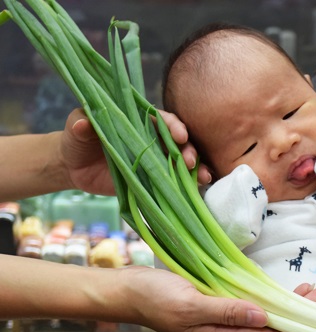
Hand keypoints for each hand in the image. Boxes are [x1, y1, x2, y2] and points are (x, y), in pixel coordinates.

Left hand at [59, 109, 211, 195]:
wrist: (74, 167)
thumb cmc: (77, 140)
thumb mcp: (76, 129)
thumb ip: (81, 123)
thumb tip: (83, 123)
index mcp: (138, 121)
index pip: (162, 120)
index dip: (173, 126)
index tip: (179, 135)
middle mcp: (152, 139)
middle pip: (178, 141)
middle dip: (189, 149)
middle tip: (190, 161)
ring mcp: (155, 160)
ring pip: (181, 161)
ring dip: (196, 167)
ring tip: (203, 177)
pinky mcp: (153, 180)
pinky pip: (173, 181)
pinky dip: (188, 185)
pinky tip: (199, 189)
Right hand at [121, 267, 315, 331]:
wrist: (129, 289)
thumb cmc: (155, 296)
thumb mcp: (190, 304)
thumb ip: (227, 312)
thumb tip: (263, 317)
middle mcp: (225, 330)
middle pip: (270, 328)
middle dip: (300, 315)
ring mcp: (222, 316)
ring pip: (264, 315)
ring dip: (288, 304)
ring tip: (314, 291)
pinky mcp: (218, 301)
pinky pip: (251, 302)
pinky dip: (269, 296)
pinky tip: (281, 290)